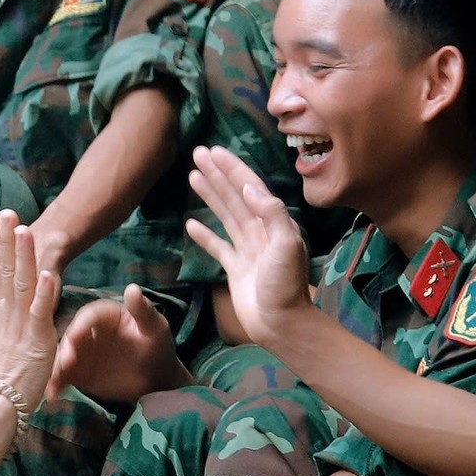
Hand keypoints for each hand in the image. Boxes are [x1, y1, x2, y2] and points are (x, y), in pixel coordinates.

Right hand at [0, 208, 61, 412]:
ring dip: (22, 255)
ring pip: (20, 282)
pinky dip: (43, 292)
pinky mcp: (36, 336)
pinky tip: (46, 273)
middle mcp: (2, 311)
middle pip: (1, 267)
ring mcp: (18, 321)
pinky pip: (40, 310)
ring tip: (23, 228)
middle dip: (1, 237)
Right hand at [47, 286, 189, 402]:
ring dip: (56, 367)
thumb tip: (133, 288)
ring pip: (63, 356)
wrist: (157, 378)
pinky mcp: (77, 371)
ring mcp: (81, 351)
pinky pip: (64, 375)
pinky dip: (56, 383)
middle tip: (66, 363)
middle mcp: (88, 330)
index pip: (88, 316)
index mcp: (105, 314)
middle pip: (70, 336)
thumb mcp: (155, 327)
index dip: (81, 325)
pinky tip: (52, 393)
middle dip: (65, 349)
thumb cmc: (158, 346)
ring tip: (53, 382)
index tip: (75, 337)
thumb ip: (143, 310)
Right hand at [185, 145, 312, 347]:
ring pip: (225, 215)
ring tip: (192, 176)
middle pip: (235, 196)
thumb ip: (272, 213)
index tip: (214, 151)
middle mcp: (260, 232)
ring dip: (210, 195)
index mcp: (273, 223)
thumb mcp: (286, 244)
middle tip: (198, 153)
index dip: (232, 168)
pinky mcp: (236, 268)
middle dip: (217, 174)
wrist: (280, 324)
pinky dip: (205, 235)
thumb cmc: (285, 285)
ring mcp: (247, 249)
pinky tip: (190, 224)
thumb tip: (250, 187)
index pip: (250, 187)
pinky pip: (218, 246)